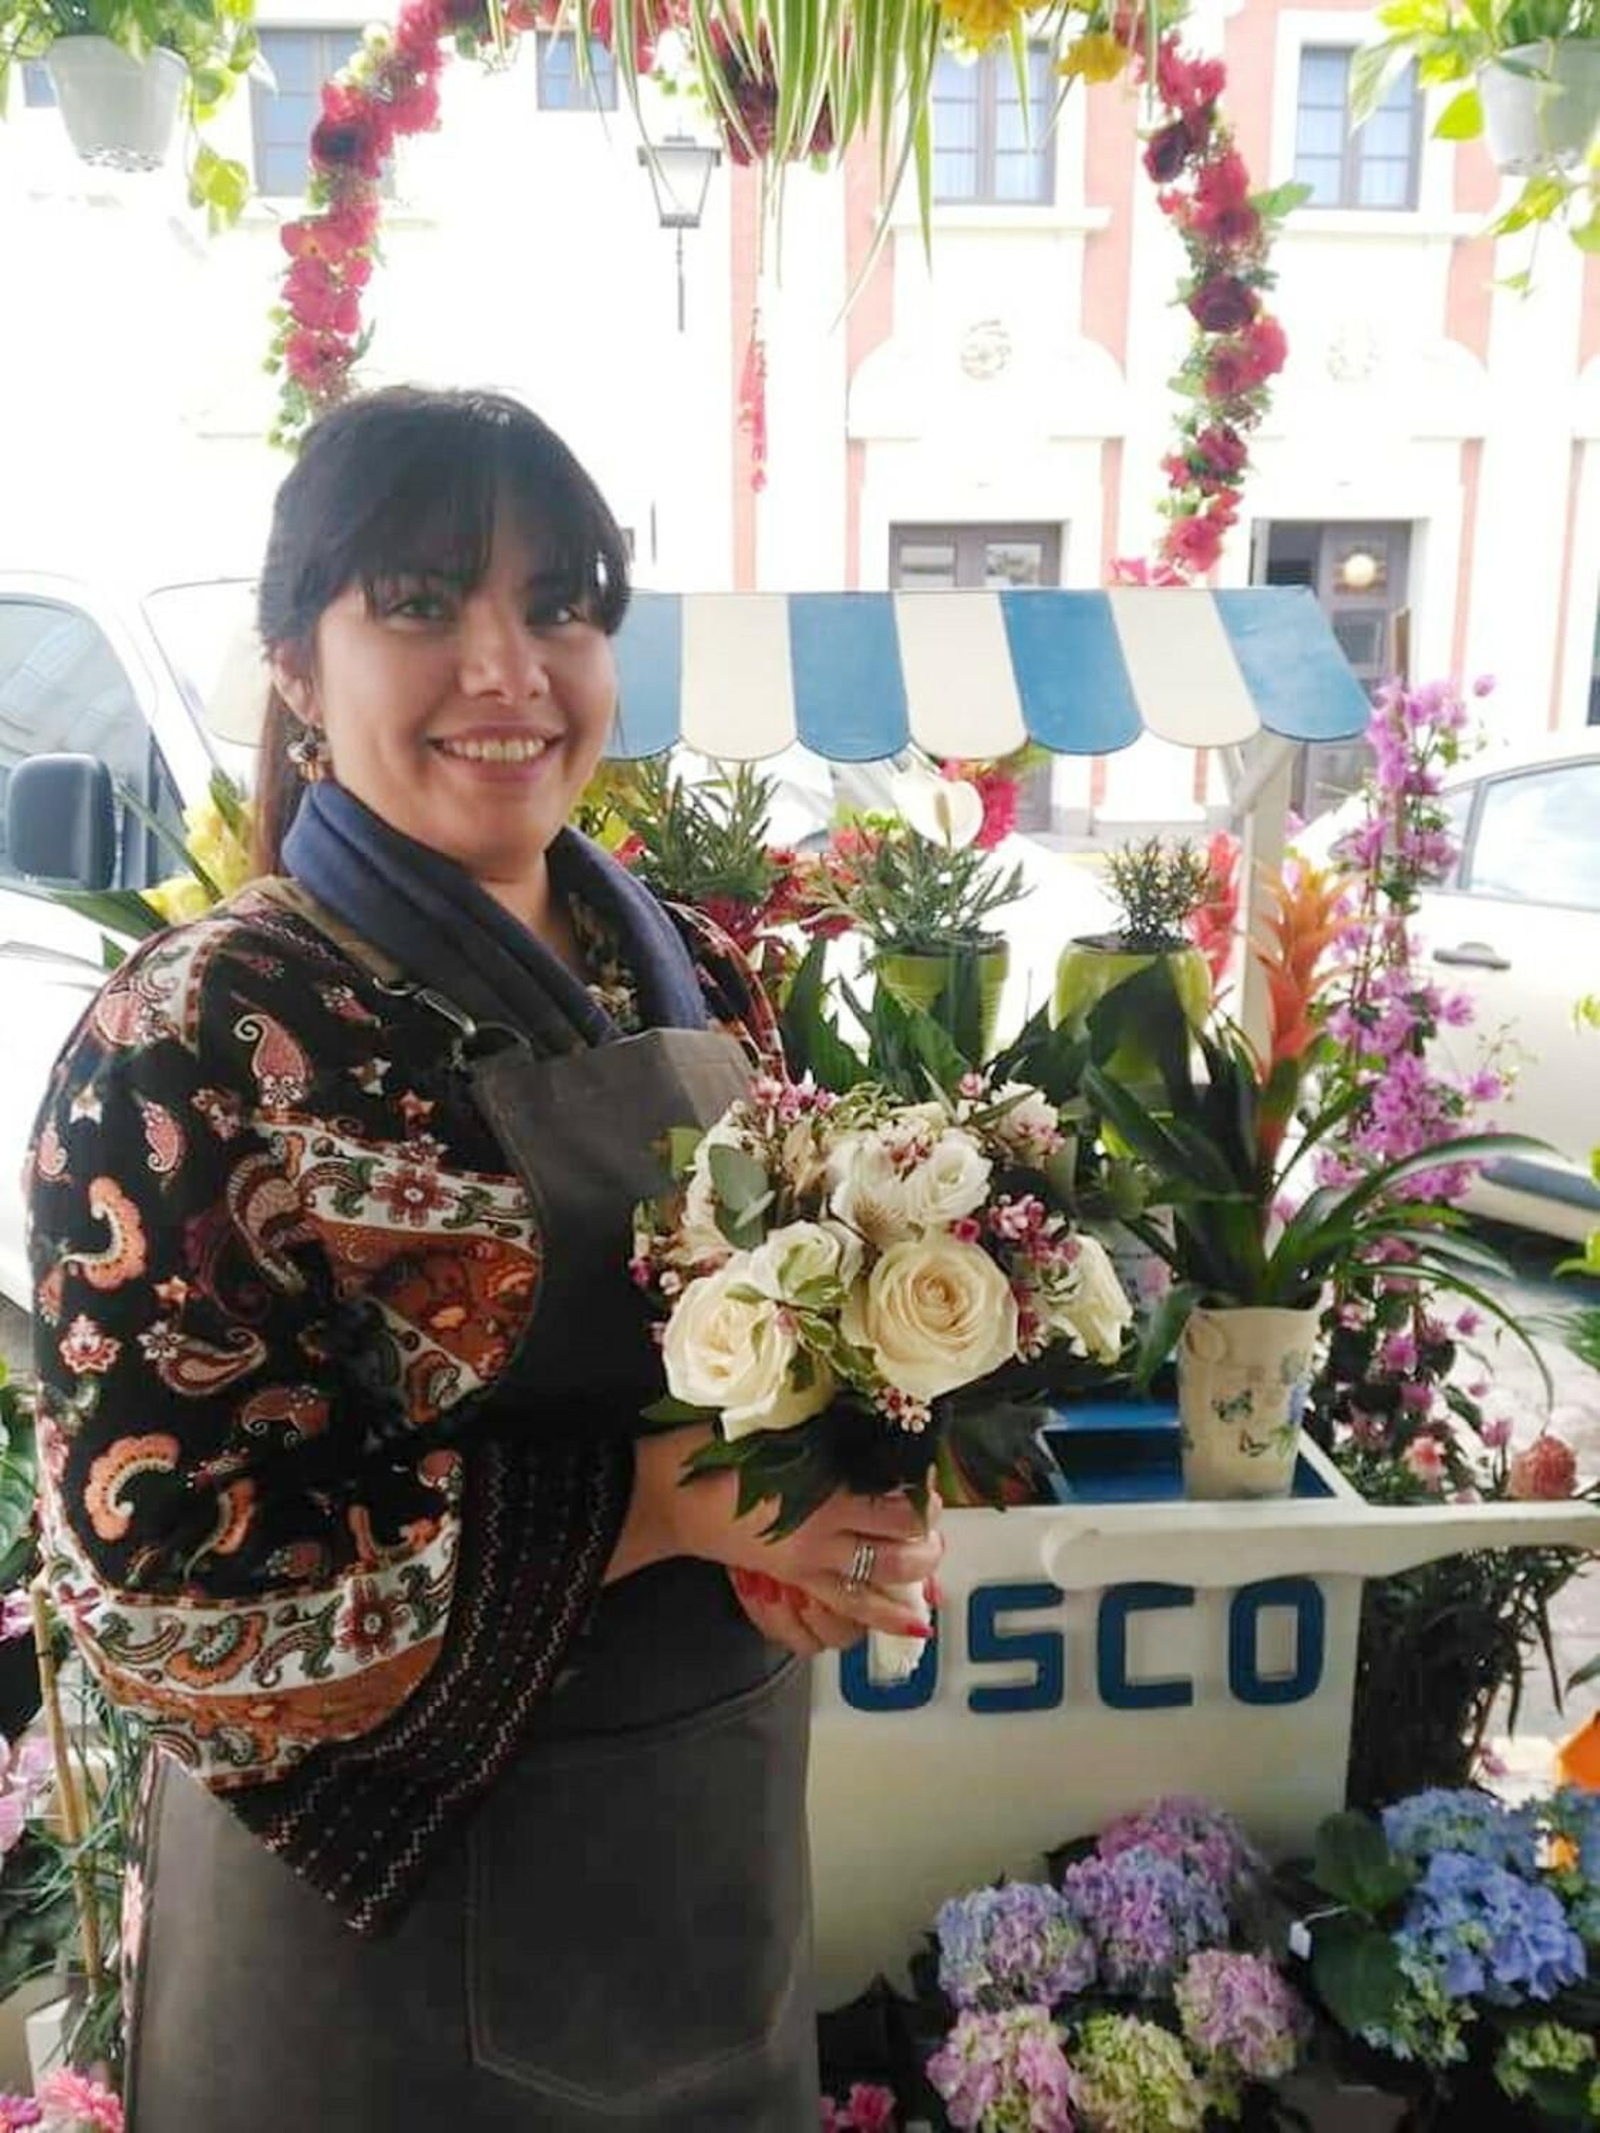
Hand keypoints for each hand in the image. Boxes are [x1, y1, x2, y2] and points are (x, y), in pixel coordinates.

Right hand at [614, 1426, 944, 1643]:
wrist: (666, 1496)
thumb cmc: (714, 1449)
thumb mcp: (772, 1425)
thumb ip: (823, 1426)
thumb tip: (875, 1415)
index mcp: (820, 1495)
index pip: (895, 1506)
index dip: (924, 1494)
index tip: (929, 1471)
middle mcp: (822, 1538)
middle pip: (897, 1551)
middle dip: (927, 1538)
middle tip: (932, 1516)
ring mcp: (808, 1565)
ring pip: (878, 1584)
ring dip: (915, 1575)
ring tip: (929, 1556)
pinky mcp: (793, 1579)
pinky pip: (846, 1606)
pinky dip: (882, 1616)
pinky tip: (914, 1625)